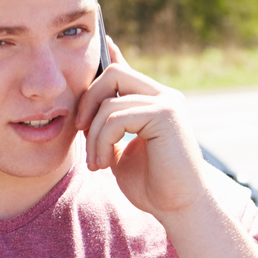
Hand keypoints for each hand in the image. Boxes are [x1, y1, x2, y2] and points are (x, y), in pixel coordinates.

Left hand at [75, 38, 207, 218]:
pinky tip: (105, 163)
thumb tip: (89, 109)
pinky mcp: (166, 115)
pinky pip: (116, 117)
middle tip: (80, 134)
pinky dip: (101, 141)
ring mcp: (167, 102)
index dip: (106, 56)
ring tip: (96, 163)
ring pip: (109, 101)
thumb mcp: (119, 150)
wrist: (177, 207)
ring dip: (92, 136)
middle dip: (87, 102)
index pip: (124, 69)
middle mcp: (163, 96)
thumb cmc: (149, 184)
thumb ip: (107, 127)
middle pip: (112, 73)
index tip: (89, 49)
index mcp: (154, 101)